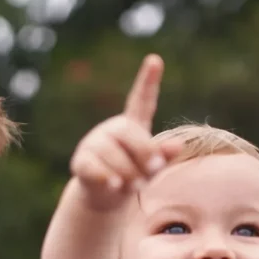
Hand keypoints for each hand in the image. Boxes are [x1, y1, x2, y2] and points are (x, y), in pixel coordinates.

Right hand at [68, 54, 179, 211]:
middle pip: (128, 133)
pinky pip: (93, 166)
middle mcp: (111, 129)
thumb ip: (163, 155)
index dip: (148, 81)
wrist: (106, 198)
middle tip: (154, 169)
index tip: (155, 60)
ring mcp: (93, 143)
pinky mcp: (80, 161)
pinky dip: (106, 177)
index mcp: (132, 125)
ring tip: (135, 186)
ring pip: (112, 154)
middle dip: (143, 152)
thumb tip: (178, 145)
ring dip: (128, 173)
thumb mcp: (152, 167)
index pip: (141, 100)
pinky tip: (115, 184)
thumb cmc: (133, 177)